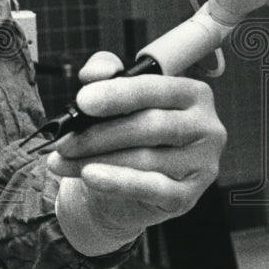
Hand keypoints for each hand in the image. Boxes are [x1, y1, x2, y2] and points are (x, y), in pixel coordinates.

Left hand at [47, 51, 226, 255]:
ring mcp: (202, 165)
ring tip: (62, 160)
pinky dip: (117, 182)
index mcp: (193, 94)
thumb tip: (94, 73)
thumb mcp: (115, 96)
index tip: (82, 100)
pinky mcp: (188, 196)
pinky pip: (150, 188)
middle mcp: (207, 127)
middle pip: (149, 126)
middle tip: (62, 139)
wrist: (129, 185)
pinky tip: (90, 176)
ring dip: (95, 159)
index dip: (117, 94)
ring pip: (144, 159)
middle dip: (98, 133)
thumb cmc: (127, 131)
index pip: (155, 89)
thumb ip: (104, 72)